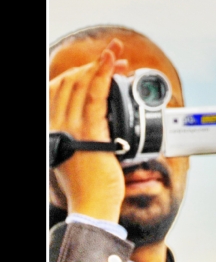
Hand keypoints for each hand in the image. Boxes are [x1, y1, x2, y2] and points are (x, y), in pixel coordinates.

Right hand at [48, 39, 127, 222]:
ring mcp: (70, 128)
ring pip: (81, 86)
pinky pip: (94, 96)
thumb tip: (100, 122)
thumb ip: (84, 137)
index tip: (102, 68)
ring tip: (116, 53)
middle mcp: (56, 126)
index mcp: (52, 130)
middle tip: (116, 58)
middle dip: (92, 66)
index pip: (57, 91)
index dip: (78, 74)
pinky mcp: (88, 132)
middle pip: (68, 84)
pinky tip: (111, 63)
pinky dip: (103, 75)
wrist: (91, 209)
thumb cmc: (90, 187)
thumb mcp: (80, 155)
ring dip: (100, 65)